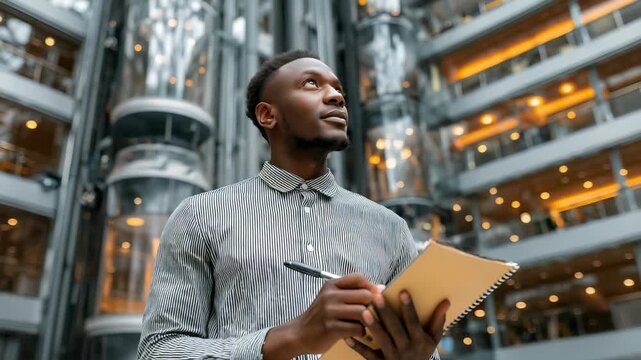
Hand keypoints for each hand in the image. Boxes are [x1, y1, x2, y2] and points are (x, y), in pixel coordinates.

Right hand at [262, 273, 379, 358]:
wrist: (300, 333)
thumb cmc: (320, 316)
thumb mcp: (331, 298)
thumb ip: (353, 291)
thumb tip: (380, 288)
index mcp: (331, 285)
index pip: (359, 277)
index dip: (371, 286)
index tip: (374, 296)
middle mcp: (330, 296)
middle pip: (365, 295)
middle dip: (371, 305)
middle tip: (368, 314)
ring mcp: (330, 311)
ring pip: (363, 312)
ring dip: (367, 321)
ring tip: (362, 324)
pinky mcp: (331, 328)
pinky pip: (357, 328)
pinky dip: (360, 332)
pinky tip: (354, 333)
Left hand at [346, 291, 449, 359]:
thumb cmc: (422, 352)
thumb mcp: (433, 339)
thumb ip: (438, 320)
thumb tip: (446, 301)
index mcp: (419, 340)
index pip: (413, 322)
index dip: (409, 307)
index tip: (403, 292)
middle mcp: (406, 348)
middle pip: (395, 329)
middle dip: (386, 313)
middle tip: (377, 296)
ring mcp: (392, 357)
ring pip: (382, 340)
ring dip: (373, 327)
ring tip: (364, 312)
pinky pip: (368, 355)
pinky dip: (358, 346)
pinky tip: (348, 336)